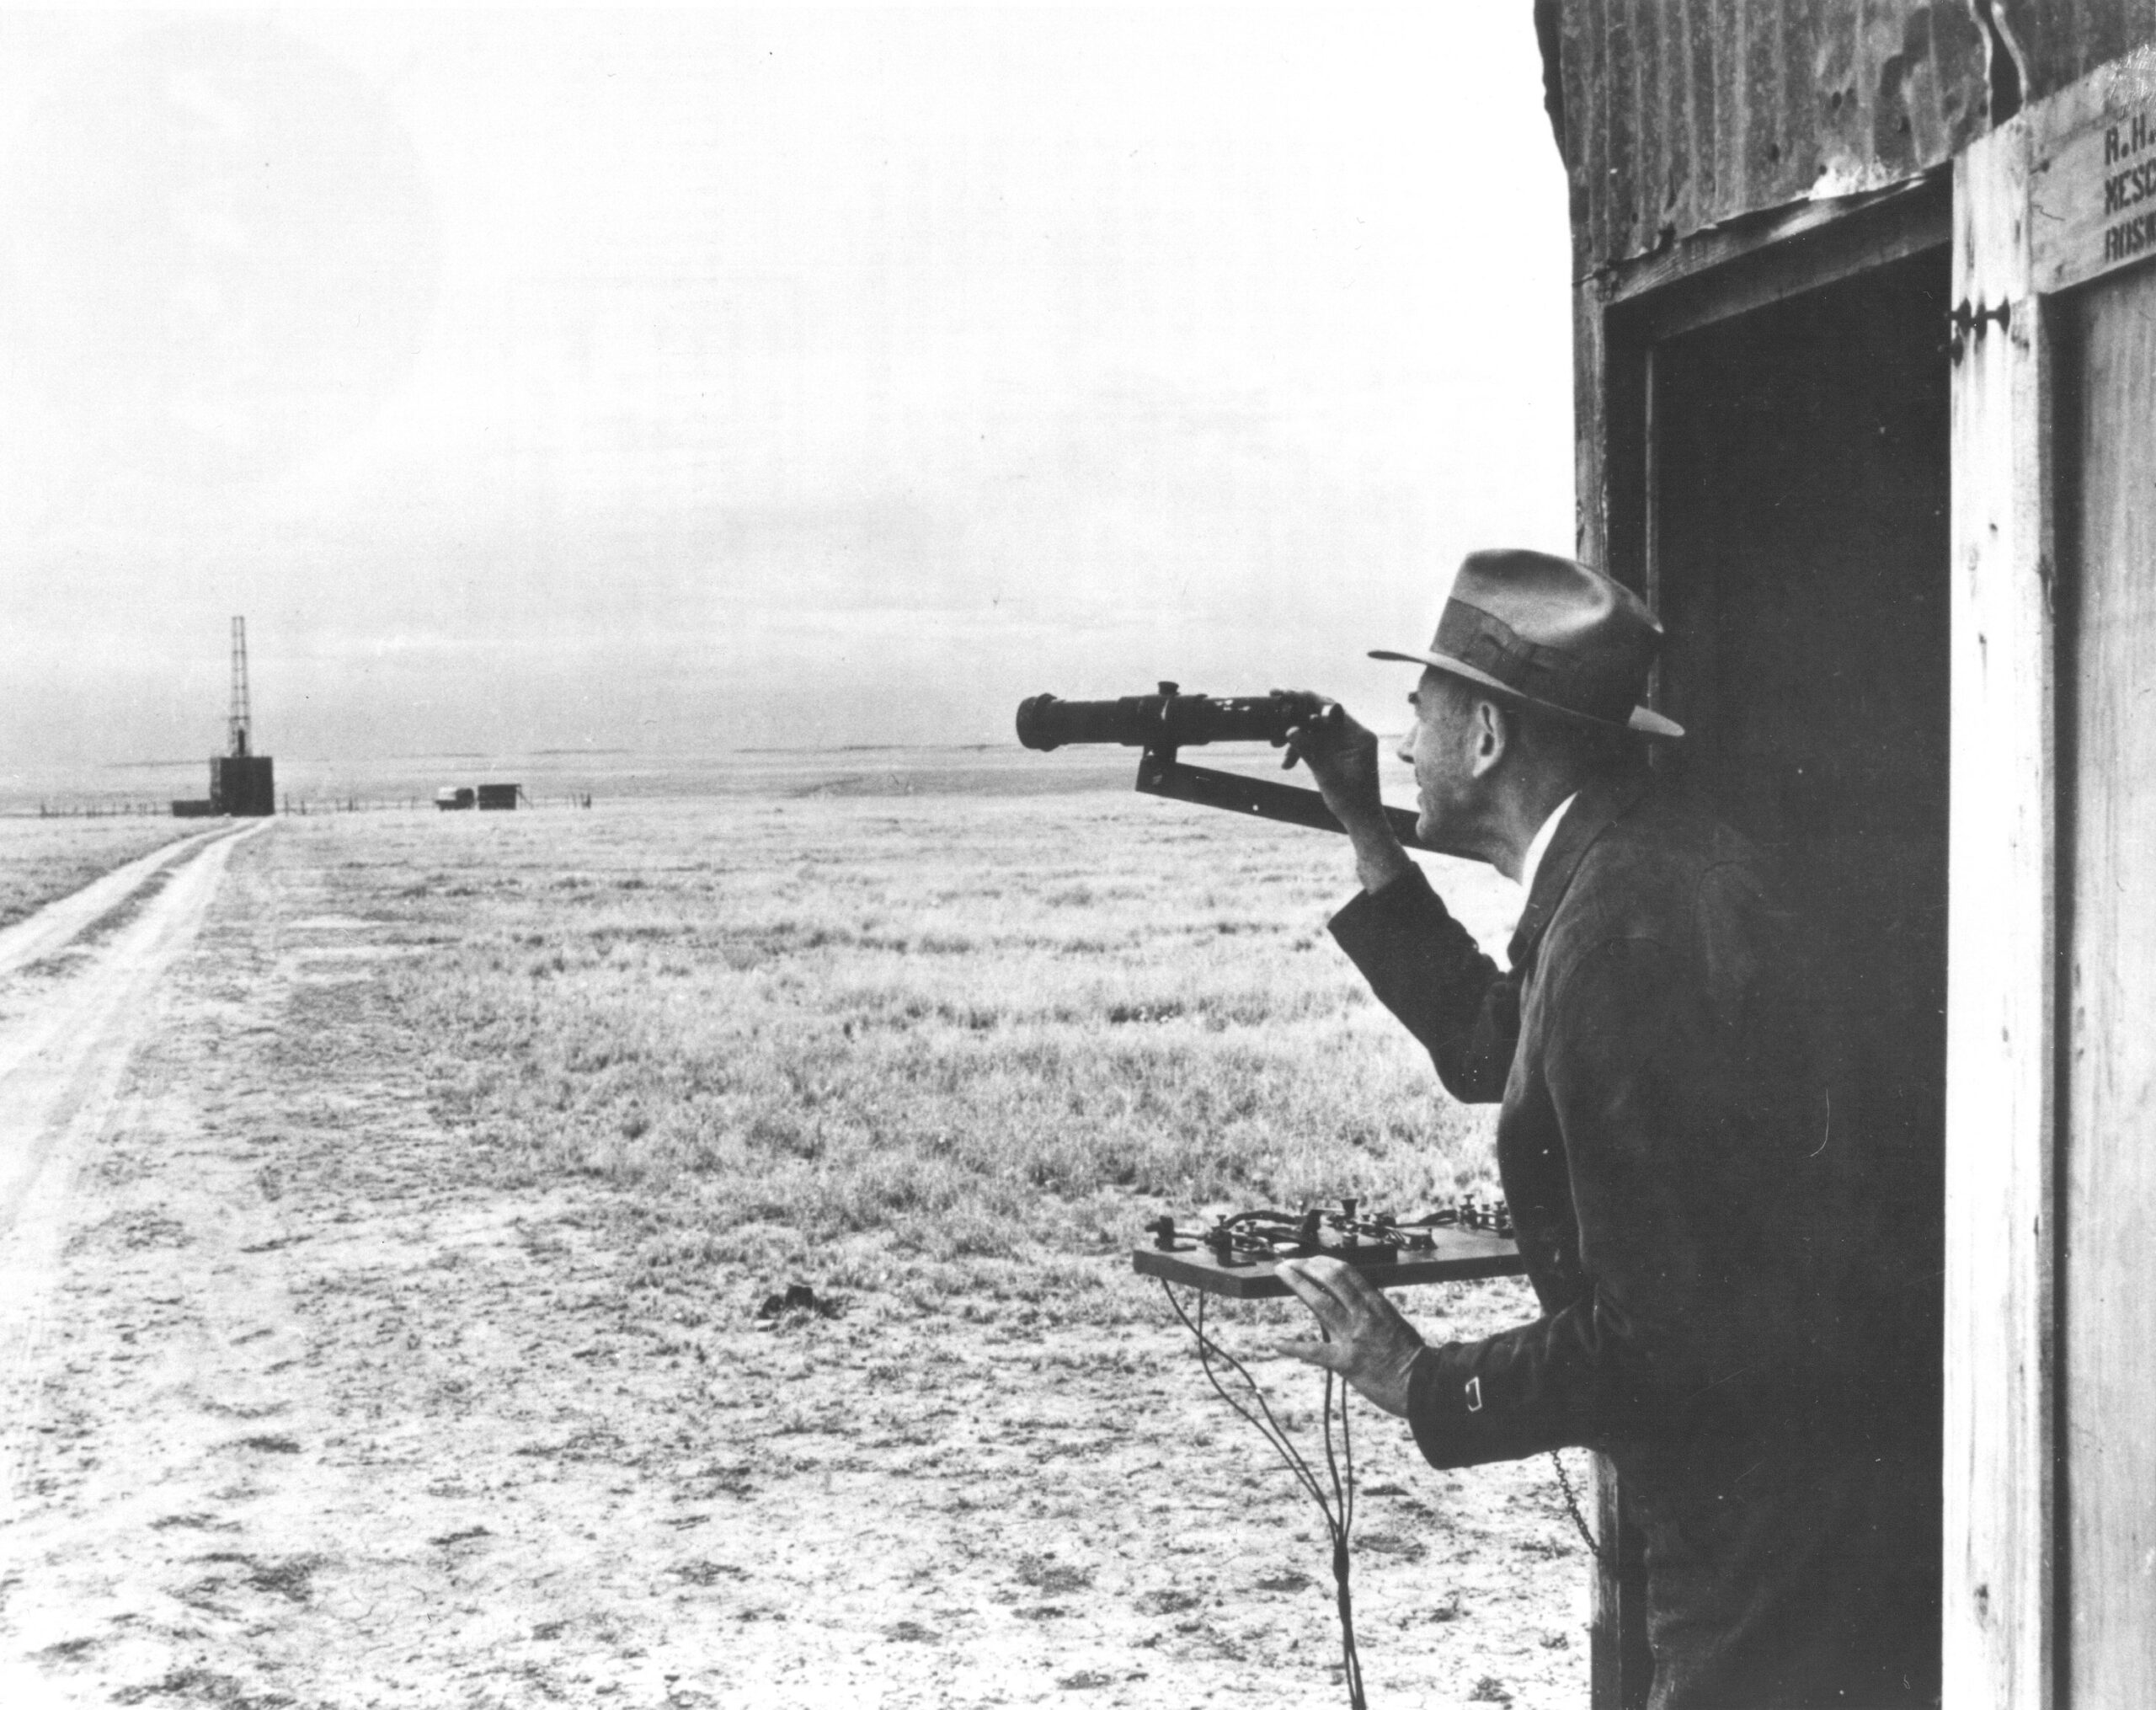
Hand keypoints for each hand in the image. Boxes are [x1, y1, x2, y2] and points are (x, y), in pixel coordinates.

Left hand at [1272, 1256, 1424, 1417]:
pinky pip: (1315, 1352)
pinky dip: (1294, 1347)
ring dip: (1297, 1284)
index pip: (1347, 1273)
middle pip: (1330, 1280)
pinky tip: (1277, 1344)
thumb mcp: (1393, 1322)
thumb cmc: (1410, 1356)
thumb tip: (1348, 1299)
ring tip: (1281, 1273)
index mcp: (1377, 1304)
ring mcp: (1354, 1337)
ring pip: (1320, 1303)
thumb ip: (1371, 1310)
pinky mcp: (1346, 1362)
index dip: (1324, 1262)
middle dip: (1306, 1267)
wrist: (1422, 1385)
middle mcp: (1364, 1315)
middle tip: (1288, 1263)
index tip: (1309, 1259)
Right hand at [1273, 691, 1384, 833]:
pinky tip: (1286, 764)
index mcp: (1358, 734)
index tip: (1284, 694)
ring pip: (1314, 728)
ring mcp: (1343, 742)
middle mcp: (1352, 734)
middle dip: (1296, 710)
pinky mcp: (1334, 752)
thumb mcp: (1327, 774)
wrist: (1360, 819)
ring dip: (1294, 735)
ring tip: (1273, 745)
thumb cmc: (1351, 799)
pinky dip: (1299, 750)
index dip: (1306, 698)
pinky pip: (1314, 742)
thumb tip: (1289, 730)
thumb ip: (1309, 750)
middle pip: (1321, 713)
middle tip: (1274, 699)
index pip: (1330, 708)